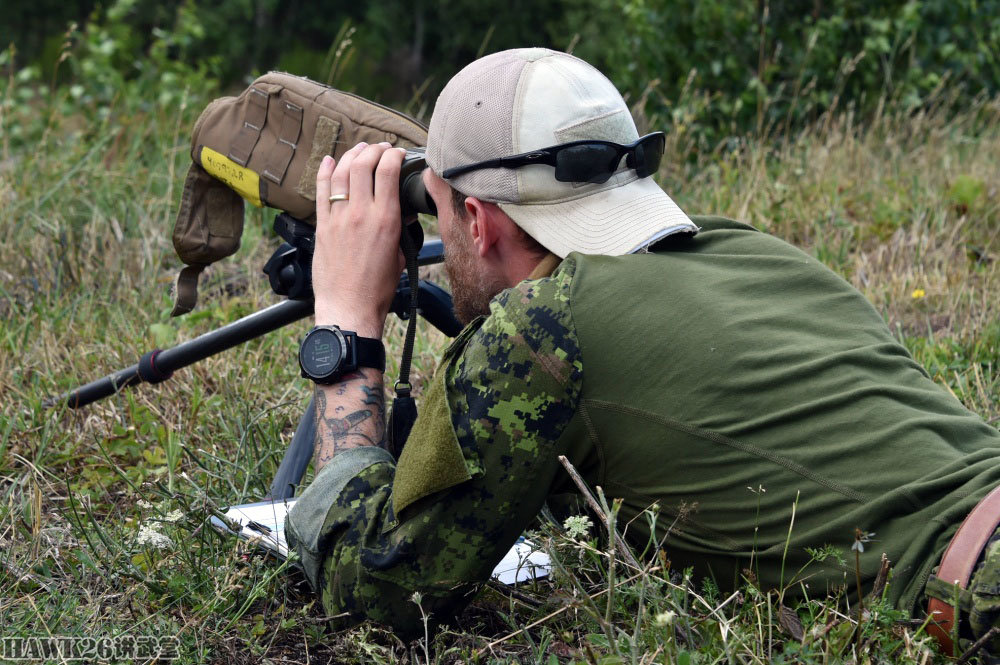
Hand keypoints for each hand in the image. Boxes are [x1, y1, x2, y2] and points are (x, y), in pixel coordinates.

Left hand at [313, 142, 406, 337]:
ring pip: (341, 172)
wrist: (350, 307)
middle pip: (364, 165)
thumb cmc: (377, 289)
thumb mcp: (399, 256)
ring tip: (360, 149)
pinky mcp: (322, 226)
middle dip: (374, 150)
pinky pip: (321, 191)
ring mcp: (338, 218)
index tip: (398, 153)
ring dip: (351, 155)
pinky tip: (328, 160)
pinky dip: (324, 171)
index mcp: (385, 220)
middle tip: (381, 148)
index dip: (394, 155)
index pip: (388, 172)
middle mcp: (360, 214)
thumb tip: (400, 215)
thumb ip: (400, 230)